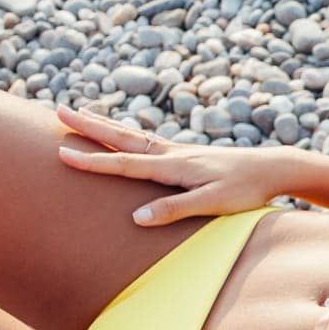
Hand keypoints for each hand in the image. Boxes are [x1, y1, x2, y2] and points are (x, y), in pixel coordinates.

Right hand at [55, 101, 290, 225]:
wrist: (272, 169)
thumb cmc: (246, 189)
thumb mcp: (213, 204)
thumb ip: (176, 210)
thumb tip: (137, 218)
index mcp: (174, 166)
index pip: (125, 164)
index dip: (93, 163)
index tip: (62, 155)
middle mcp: (172, 153)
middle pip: (123, 138)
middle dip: (89, 127)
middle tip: (56, 111)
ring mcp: (179, 151)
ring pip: (133, 136)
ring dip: (104, 125)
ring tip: (78, 114)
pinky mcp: (187, 154)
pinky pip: (148, 141)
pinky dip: (127, 134)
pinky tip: (123, 134)